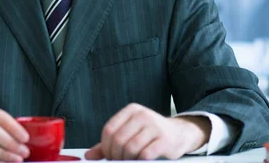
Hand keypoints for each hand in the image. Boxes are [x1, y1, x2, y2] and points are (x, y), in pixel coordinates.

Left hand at [85, 103, 210, 159]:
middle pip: (119, 140)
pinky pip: (145, 154)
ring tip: (128, 162)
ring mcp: (154, 126)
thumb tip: (88, 156)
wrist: (179, 133)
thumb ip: (109, 143)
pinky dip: (139, 161)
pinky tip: (140, 161)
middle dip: (115, 156)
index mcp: (131, 110)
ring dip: (126, 160)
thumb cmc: (150, 134)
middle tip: (118, 161)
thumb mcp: (130, 132)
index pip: (109, 129)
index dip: (105, 147)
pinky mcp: (165, 140)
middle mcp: (142, 115)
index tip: (108, 156)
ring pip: (131, 148)